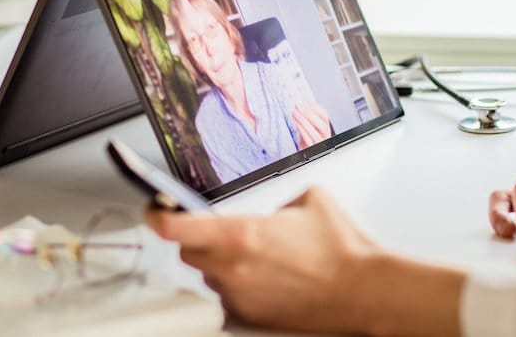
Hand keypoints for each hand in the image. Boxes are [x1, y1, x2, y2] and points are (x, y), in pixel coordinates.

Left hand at [145, 187, 376, 332]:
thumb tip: (273, 210)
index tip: (154, 209)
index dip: (157, 215)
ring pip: (210, 275)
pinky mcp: (250, 316)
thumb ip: (279, 201)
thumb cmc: (341, 248)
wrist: (360, 289)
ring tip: (260, 257)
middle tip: (225, 231)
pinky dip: (240, 285)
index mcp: (241, 232)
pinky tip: (270, 278)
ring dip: (222, 264)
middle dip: (199, 239)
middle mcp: (232, 267)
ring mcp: (239, 295)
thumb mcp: (310, 200)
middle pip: (188, 252)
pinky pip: (230, 297)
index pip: (176, 226)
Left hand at [292, 99, 331, 148]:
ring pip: (315, 133)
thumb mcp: (307, 124)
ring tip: (295, 114)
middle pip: (322, 125)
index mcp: (325, 127)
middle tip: (298, 107)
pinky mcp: (310, 148)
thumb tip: (303, 100)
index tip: (305, 101)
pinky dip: (302, 131)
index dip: (315, 107)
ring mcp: (318, 143)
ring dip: (304, 122)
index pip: (324, 115)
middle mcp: (324, 135)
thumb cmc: (306, 136)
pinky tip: (296, 124)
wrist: (302, 150)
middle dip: (309, 114)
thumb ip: (307, 114)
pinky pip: (308, 141)